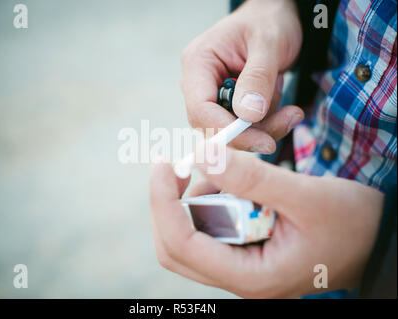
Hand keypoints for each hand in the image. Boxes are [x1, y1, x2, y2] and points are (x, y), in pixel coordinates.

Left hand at [149, 147, 383, 297]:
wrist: (376, 240)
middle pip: (175, 245)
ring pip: (191, 234)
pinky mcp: (244, 253)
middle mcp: (238, 278)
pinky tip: (236, 183)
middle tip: (183, 164)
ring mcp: (239, 268)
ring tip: (229, 171)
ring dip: (197, 198)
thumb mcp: (306, 196)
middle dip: (172, 202)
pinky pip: (211, 228)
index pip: (181, 244)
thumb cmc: (351, 224)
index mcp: (250, 276)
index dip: (163, 201)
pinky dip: (212, 200)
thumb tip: (201, 153)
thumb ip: (253, 178)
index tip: (163, 163)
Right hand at [180, 0, 303, 153]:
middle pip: (214, 125)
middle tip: (289, 120)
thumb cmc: (268, 22)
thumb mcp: (268, 43)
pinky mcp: (228, 105)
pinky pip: (244, 126)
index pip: (200, 110)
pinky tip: (284, 107)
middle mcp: (199, 84)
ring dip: (264, 127)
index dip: (226, 130)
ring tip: (291, 108)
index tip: (263, 140)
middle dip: (252, 131)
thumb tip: (248, 115)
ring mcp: (213, 96)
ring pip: (231, 130)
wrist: (274, 17)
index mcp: (198, 64)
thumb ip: (258, 78)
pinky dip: (266, 123)